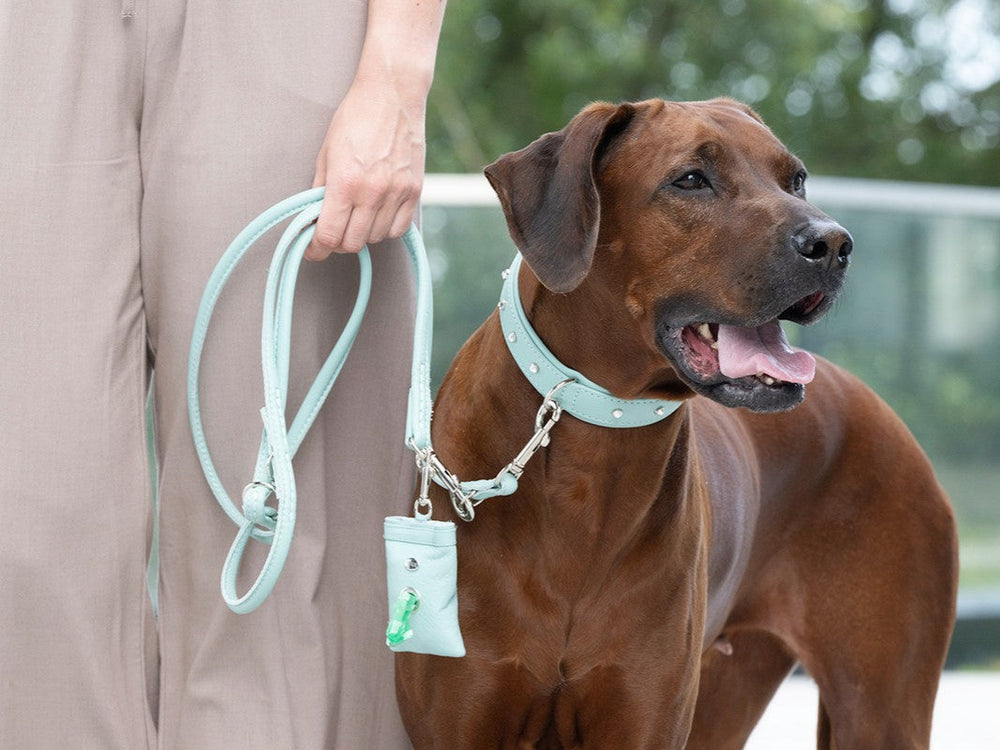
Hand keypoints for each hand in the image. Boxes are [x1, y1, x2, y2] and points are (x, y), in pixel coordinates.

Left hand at [306, 79, 426, 259]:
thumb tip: (313, 219)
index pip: (329, 235)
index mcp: (345, 182)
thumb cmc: (356, 118)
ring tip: (356, 218)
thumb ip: (320, 190)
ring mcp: (397, 193)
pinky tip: (377, 215)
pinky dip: (385, 229)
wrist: (392, 93)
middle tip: (333, 231)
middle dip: (338, 243)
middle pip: (352, 243)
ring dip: (362, 234)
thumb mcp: (326, 153)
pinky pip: (399, 228)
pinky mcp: (415, 190)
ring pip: (376, 238)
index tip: (312, 249)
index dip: (317, 249)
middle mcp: (373, 192)